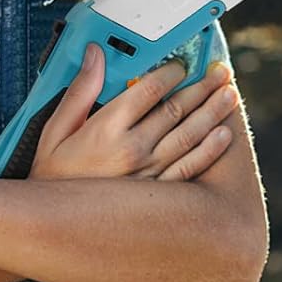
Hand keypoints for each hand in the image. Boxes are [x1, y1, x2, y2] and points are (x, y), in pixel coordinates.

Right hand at [28, 45, 239, 181]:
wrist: (54, 227)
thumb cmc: (52, 176)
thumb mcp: (55, 129)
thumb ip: (81, 89)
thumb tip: (95, 54)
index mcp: (108, 128)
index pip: (149, 90)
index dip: (170, 73)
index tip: (182, 65)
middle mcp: (133, 150)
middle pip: (176, 110)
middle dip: (202, 87)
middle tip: (220, 72)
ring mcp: (149, 174)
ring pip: (190, 136)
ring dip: (213, 113)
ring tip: (229, 95)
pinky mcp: (157, 196)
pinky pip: (190, 169)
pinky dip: (210, 150)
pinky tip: (223, 136)